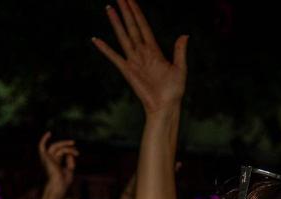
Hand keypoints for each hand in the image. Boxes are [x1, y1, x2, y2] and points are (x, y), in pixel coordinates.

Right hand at [39, 132, 78, 191]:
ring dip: (65, 145)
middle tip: (74, 143)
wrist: (58, 185)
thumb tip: (69, 153)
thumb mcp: (69, 170)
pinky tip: (49, 133)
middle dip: (67, 146)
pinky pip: (42, 146)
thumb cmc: (64, 182)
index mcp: (54, 164)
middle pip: (58, 148)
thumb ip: (70, 162)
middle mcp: (49, 160)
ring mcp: (47, 159)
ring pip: (56, 147)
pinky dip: (43, 139)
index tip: (77, 153)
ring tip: (73, 145)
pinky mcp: (45, 158)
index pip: (61, 153)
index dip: (70, 151)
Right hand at [92, 0, 188, 114]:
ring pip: (123, 36)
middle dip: (126, 11)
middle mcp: (142, 52)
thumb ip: (179, 51)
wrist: (165, 106)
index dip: (137, 12)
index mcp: (154, 50)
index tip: (131, 0)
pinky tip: (96, 39)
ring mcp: (133, 60)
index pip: (143, 26)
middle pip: (132, 27)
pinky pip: (114, 57)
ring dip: (116, 22)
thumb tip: (184, 35)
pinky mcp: (127, 71)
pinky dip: (105, 49)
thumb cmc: (174, 90)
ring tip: (109, 8)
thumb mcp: (180, 69)